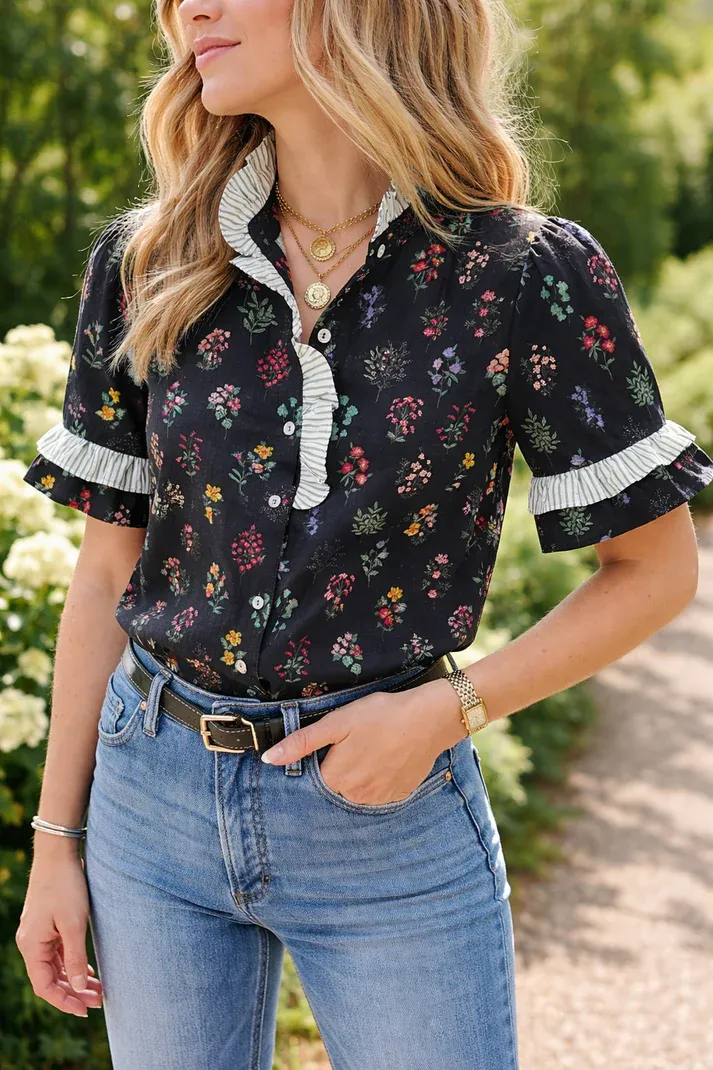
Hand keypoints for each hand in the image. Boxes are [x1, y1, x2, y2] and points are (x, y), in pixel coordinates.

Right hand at [16, 849, 103, 1017]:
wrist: (58, 853)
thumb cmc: (66, 886)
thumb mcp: (73, 924)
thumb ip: (75, 957)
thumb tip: (76, 989)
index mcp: (32, 946)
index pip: (44, 986)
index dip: (64, 1002)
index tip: (86, 1011)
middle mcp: (31, 942)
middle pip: (50, 979)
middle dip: (73, 993)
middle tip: (99, 1002)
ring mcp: (38, 933)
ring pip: (55, 967)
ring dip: (74, 979)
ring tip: (99, 990)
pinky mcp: (47, 924)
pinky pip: (58, 953)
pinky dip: (72, 964)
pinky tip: (88, 971)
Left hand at [260, 676, 465, 805]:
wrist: (429, 719)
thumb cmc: (381, 715)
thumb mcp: (337, 722)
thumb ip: (302, 743)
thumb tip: (269, 759)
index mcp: (336, 779)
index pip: (313, 779)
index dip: (319, 760)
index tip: (332, 745)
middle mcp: (355, 796)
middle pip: (335, 786)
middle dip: (339, 767)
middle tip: (356, 742)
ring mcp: (379, 799)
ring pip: (356, 791)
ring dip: (358, 774)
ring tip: (372, 747)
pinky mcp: (398, 795)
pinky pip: (378, 792)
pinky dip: (378, 778)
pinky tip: (386, 757)